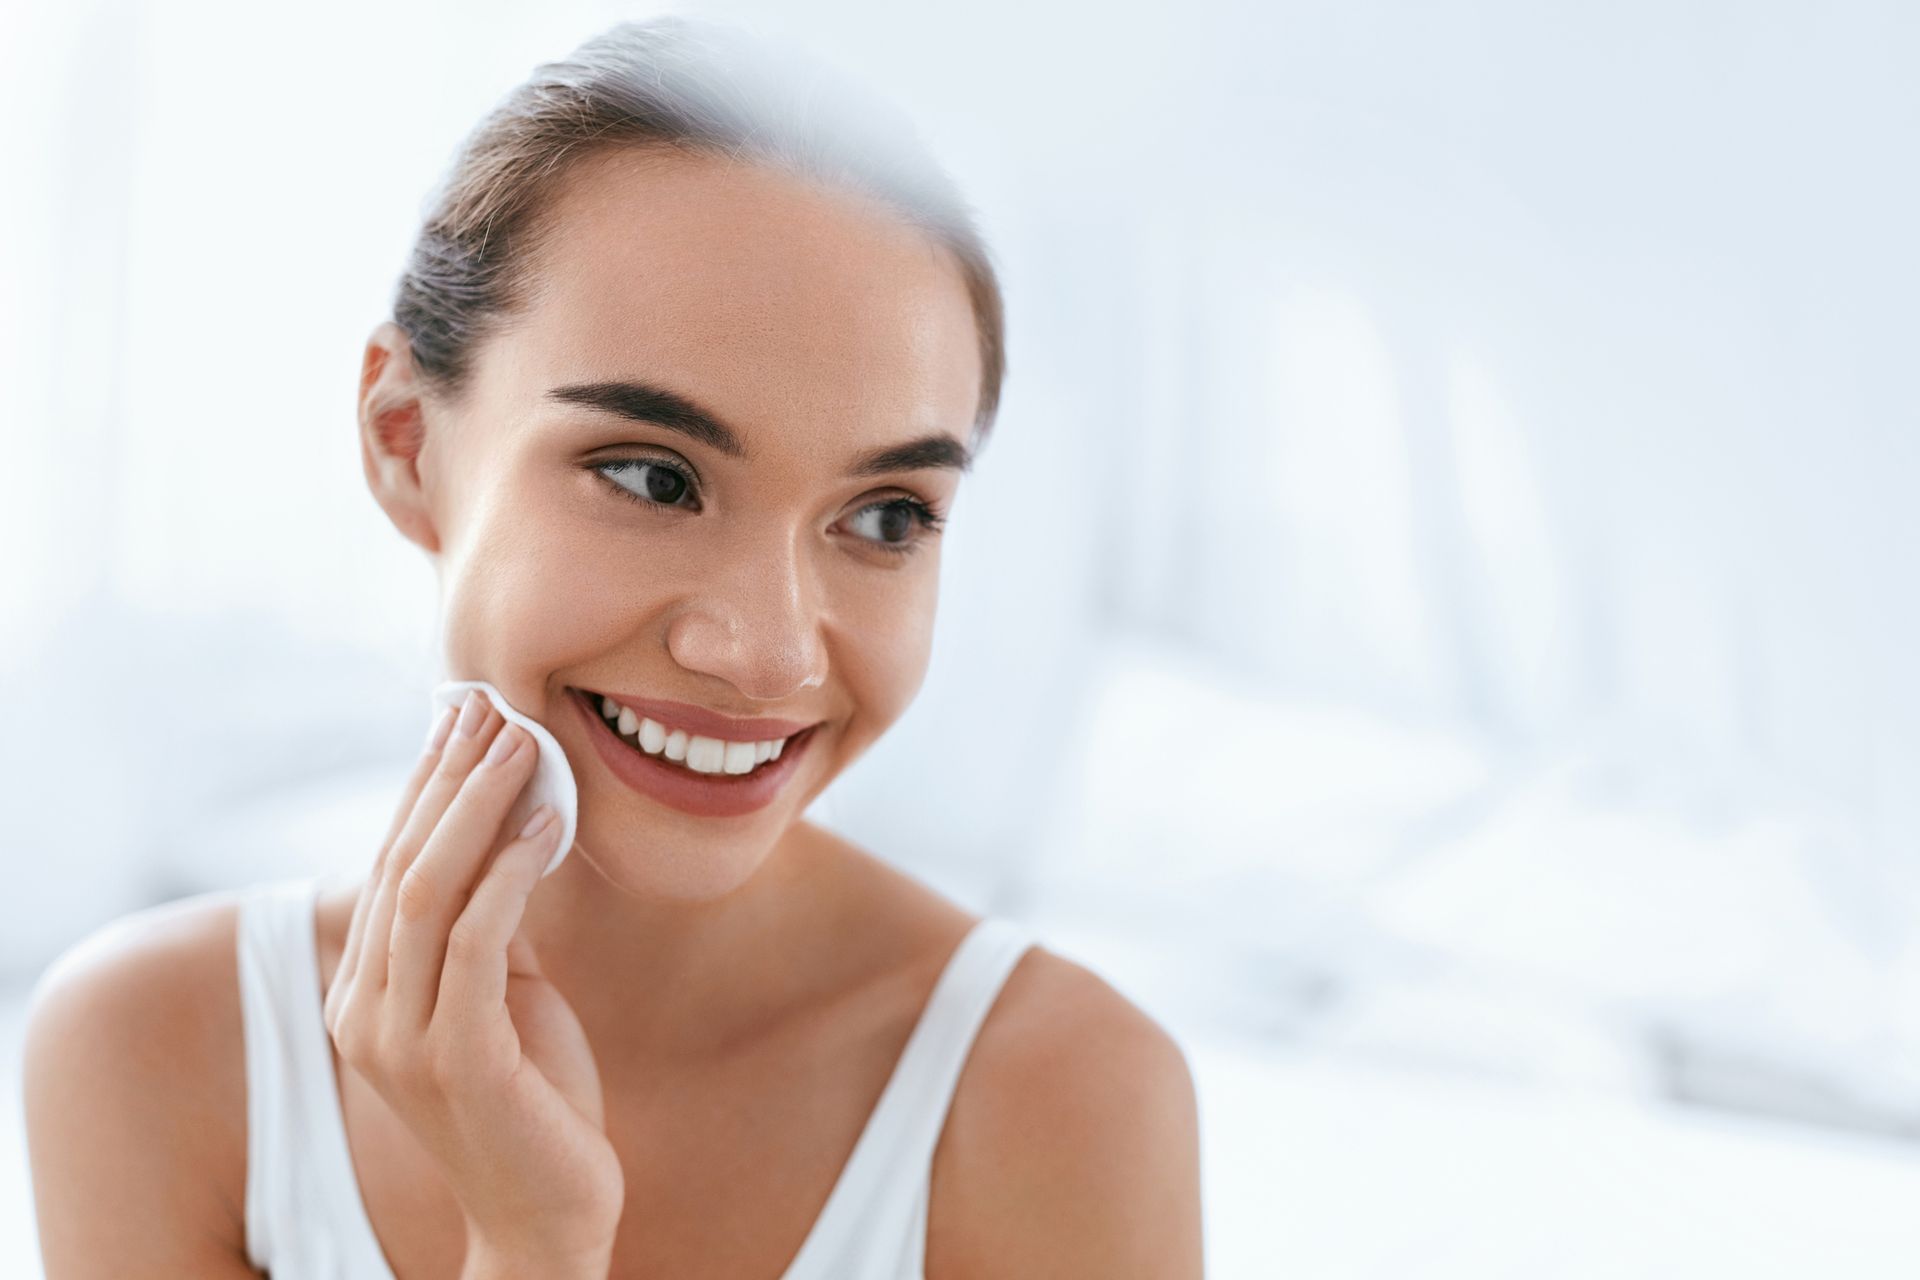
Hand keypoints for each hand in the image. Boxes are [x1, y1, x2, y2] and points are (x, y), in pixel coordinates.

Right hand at [322, 691, 623, 1264]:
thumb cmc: (532, 1095)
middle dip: (449, 778)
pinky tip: (550, 825)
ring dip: (480, 807)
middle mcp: (364, 1012)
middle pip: (400, 864)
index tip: (463, 717)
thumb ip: (489, 924)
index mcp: (364, 993)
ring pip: (429, 892)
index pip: (388, 865)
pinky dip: (512, 874)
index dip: (424, 786)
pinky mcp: (457, 1060)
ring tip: (526, 745)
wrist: (545, 1213)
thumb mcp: (503, 992)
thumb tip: (512, 830)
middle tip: (494, 709)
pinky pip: (477, 943)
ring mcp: (402, 1040)